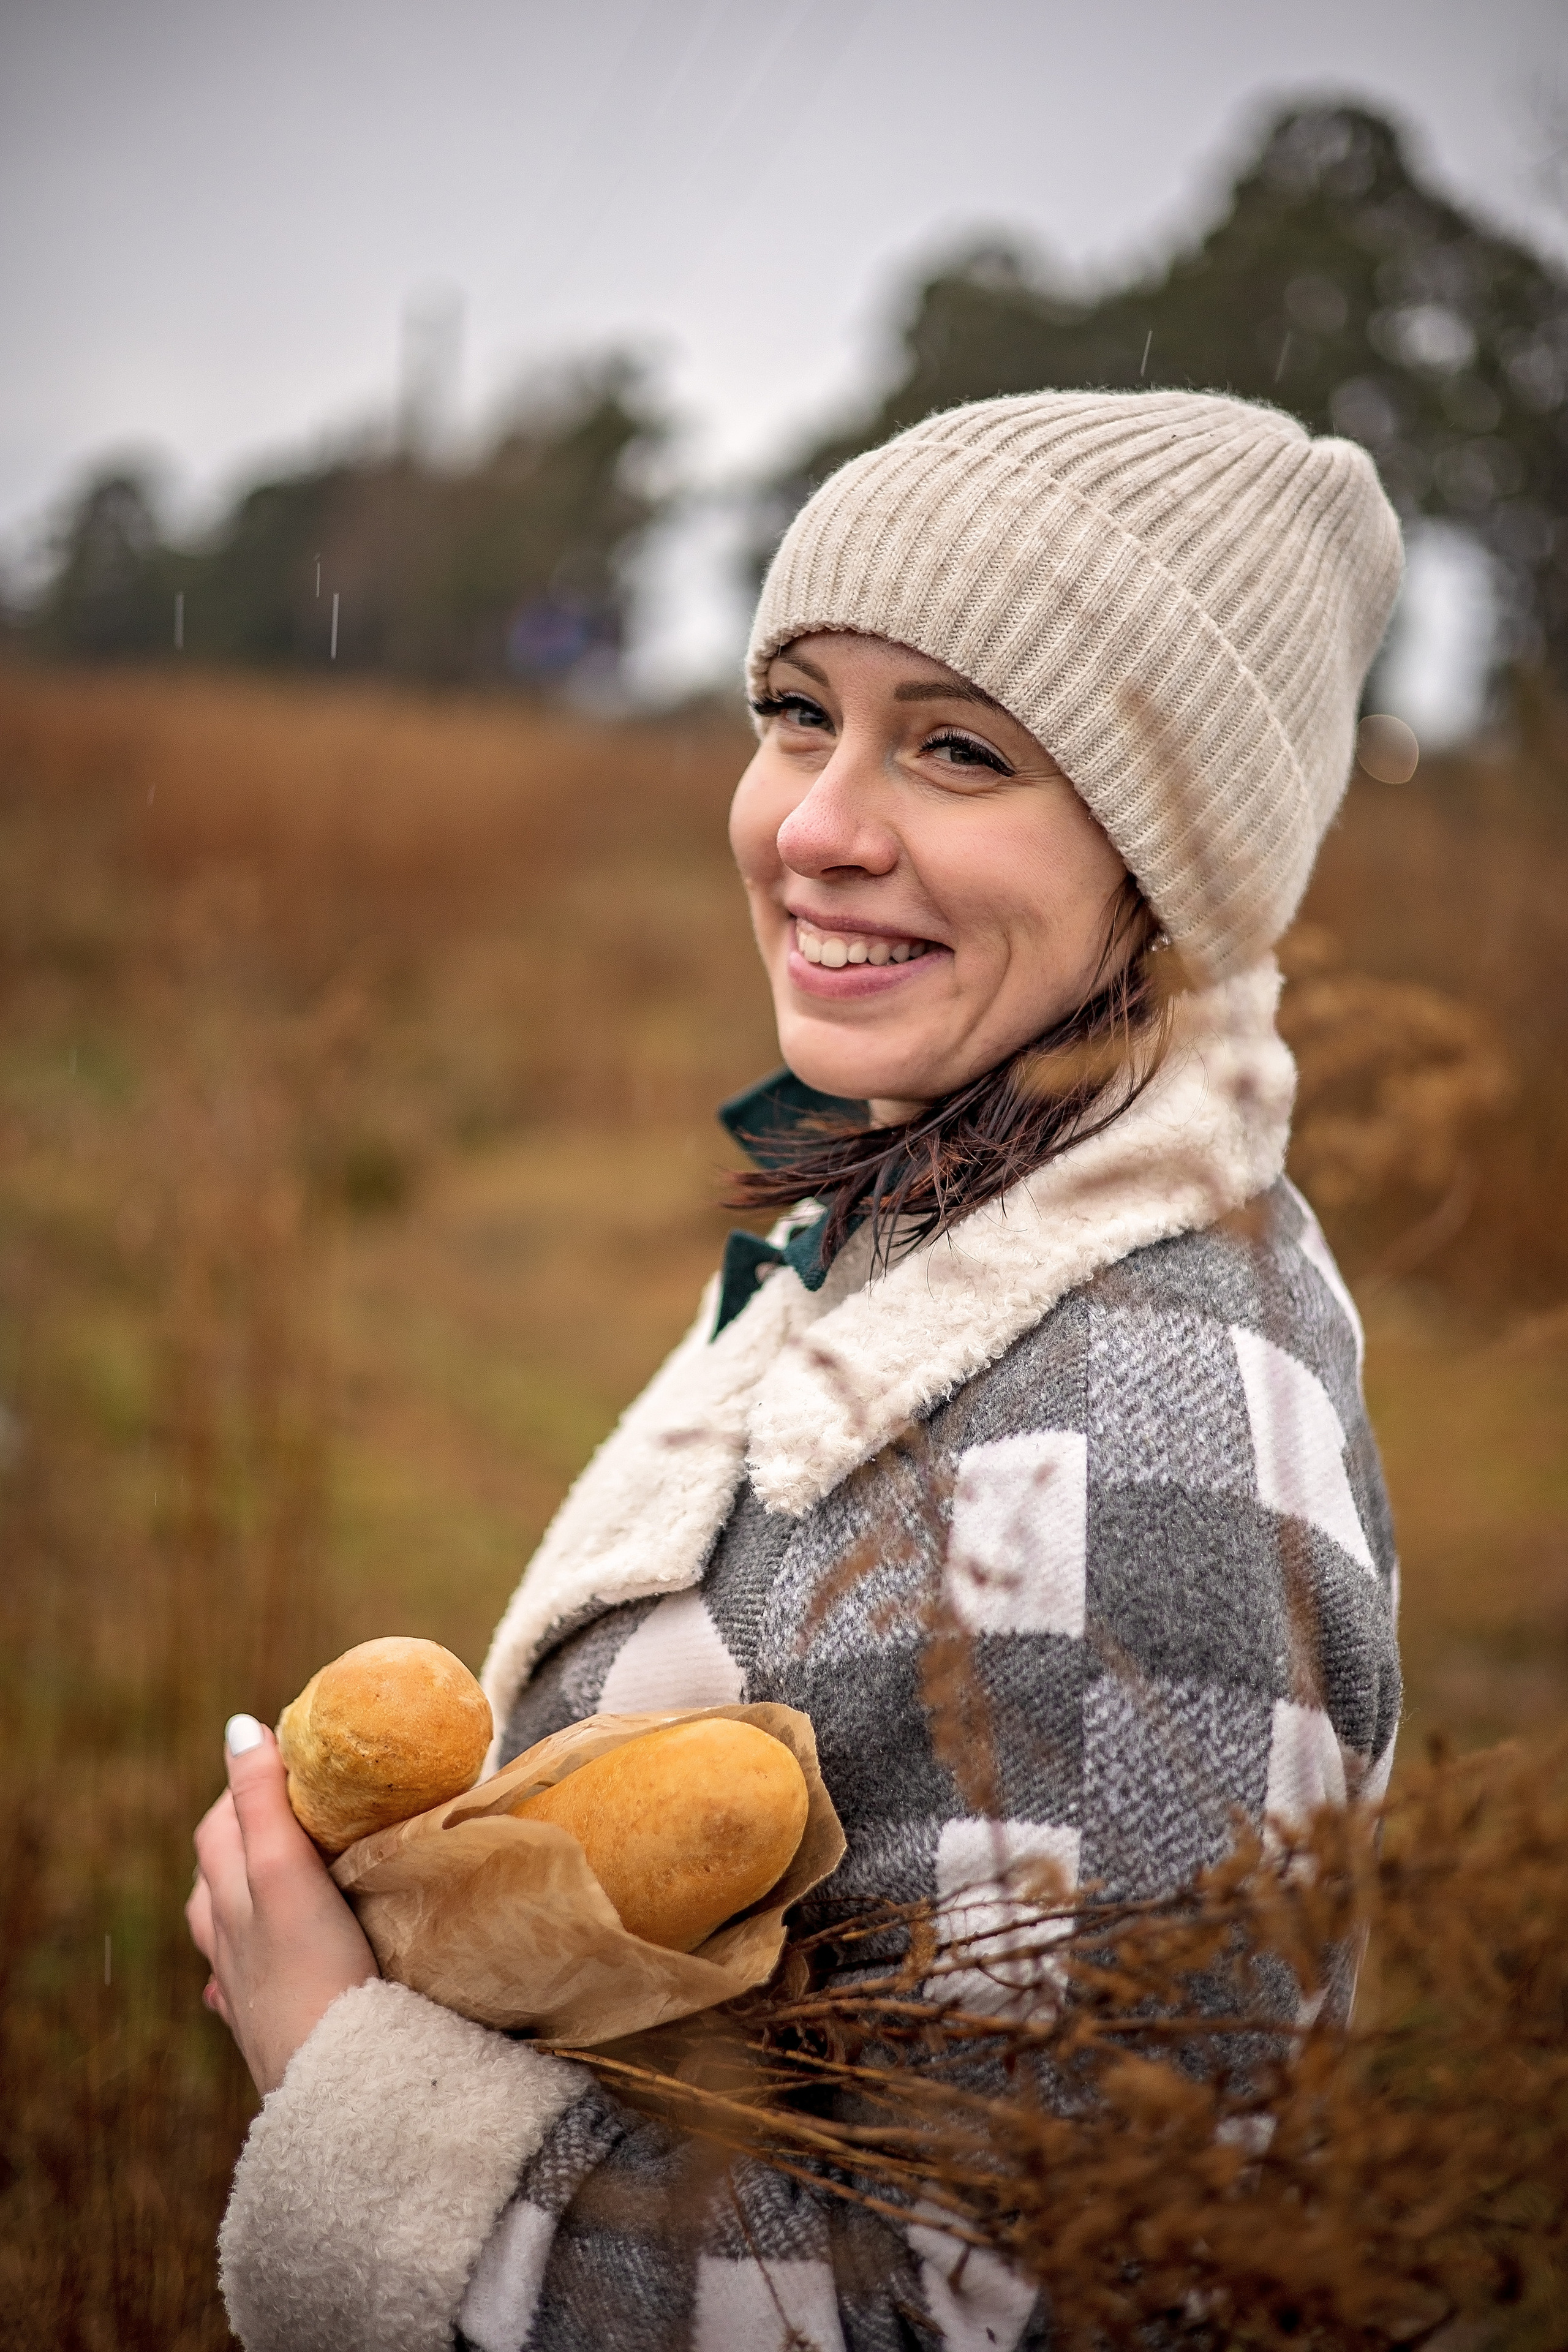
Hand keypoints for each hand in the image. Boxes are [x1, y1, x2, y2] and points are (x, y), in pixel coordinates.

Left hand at [187, 1714, 378, 2095]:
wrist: (339, 2090)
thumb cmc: (314, 1973)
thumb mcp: (285, 1873)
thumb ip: (263, 1803)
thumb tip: (240, 1727)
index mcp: (229, 1904)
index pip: (222, 1825)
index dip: (250, 1783)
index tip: (294, 1755)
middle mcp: (229, 1947)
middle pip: (219, 1875)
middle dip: (244, 1832)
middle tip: (295, 1804)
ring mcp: (248, 1994)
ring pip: (227, 1934)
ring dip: (243, 1898)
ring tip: (274, 1879)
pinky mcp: (274, 2032)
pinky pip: (250, 1988)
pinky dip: (256, 1964)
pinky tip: (274, 1967)